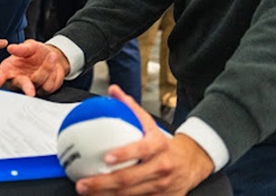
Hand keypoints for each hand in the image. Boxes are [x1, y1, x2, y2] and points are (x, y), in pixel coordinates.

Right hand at [0, 39, 68, 94]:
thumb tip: (11, 47)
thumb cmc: (37, 53)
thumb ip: (21, 49)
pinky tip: (52, 66)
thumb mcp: (30, 46)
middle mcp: (18, 79)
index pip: (0, 76)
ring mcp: (31, 86)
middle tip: (30, 92)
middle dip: (26, 88)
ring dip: (46, 68)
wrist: (54, 57)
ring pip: (37, 83)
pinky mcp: (42, 90)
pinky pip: (47, 85)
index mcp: (10, 68)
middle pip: (19, 86)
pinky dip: (52, 73)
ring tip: (51, 57)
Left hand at [74, 85, 213, 195]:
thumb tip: (113, 90)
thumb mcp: (150, 124)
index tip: (106, 157)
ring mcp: (162, 186)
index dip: (124, 154)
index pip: (141, 150)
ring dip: (106, 195)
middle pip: (130, 178)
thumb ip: (131, 108)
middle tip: (83, 183)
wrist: (192, 163)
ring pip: (130, 194)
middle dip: (104, 182)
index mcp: (158, 146)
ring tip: (86, 192)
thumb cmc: (163, 144)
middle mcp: (161, 167)